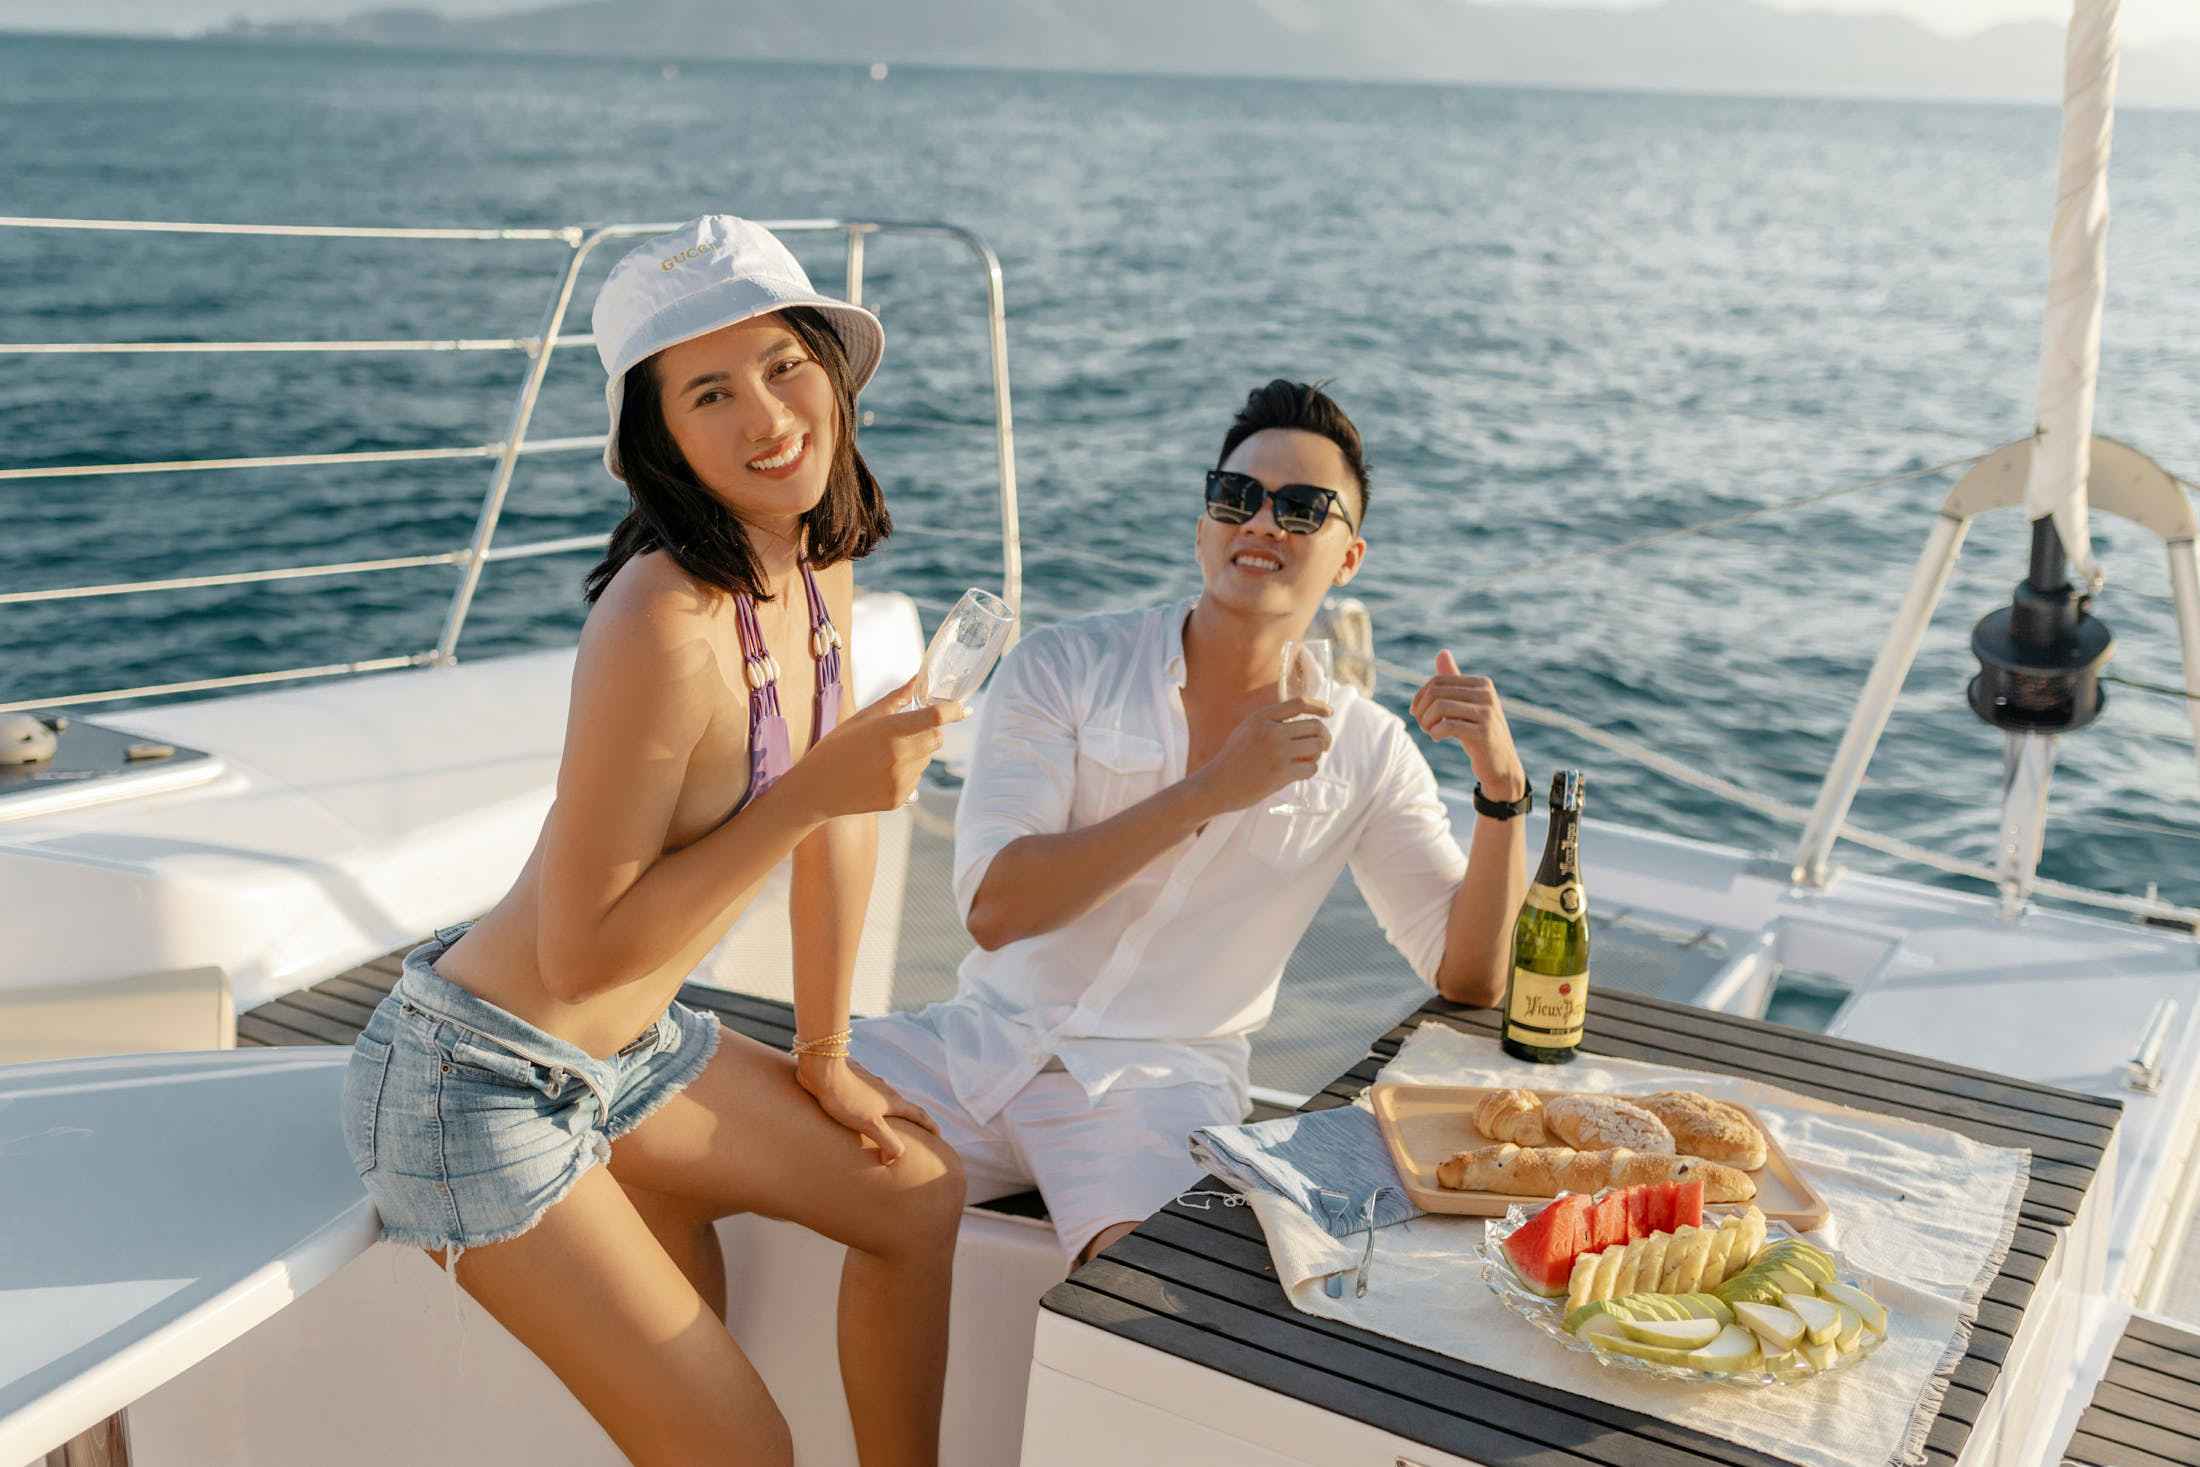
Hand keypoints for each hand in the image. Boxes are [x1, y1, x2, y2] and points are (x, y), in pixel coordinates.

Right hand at [789, 673, 967, 819]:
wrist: (816, 789)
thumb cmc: (837, 747)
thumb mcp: (863, 717)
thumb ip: (896, 699)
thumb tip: (918, 678)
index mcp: (890, 730)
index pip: (935, 717)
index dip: (953, 711)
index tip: (962, 708)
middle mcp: (900, 756)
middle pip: (937, 739)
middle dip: (929, 731)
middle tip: (905, 732)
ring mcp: (900, 780)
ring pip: (927, 760)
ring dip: (916, 753)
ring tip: (883, 756)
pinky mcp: (899, 799)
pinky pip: (916, 780)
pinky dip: (906, 773)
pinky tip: (880, 772)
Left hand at [795, 1054, 939, 1163]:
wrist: (822, 1068)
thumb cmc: (846, 1097)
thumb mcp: (870, 1124)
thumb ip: (888, 1142)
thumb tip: (893, 1159)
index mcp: (892, 1101)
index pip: (918, 1115)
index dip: (930, 1126)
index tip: (938, 1136)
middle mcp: (884, 1090)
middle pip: (903, 1106)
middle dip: (910, 1120)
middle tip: (913, 1133)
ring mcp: (868, 1083)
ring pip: (884, 1100)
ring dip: (888, 1113)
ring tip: (883, 1125)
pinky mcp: (852, 1081)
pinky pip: (867, 1096)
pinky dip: (869, 1106)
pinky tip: (857, 1110)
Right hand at [1190, 697, 1333, 813]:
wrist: (1217, 785)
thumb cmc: (1234, 759)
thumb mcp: (1247, 729)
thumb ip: (1270, 721)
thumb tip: (1305, 719)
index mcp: (1261, 717)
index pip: (1299, 704)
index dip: (1318, 705)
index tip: (1329, 712)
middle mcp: (1271, 731)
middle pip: (1315, 726)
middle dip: (1324, 737)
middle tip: (1323, 746)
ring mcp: (1277, 752)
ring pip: (1316, 747)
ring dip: (1317, 755)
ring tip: (1305, 761)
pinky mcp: (1281, 773)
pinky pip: (1311, 768)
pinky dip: (1309, 770)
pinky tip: (1298, 773)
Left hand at [1411, 650, 1524, 801]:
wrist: (1500, 765)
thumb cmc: (1479, 733)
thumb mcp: (1466, 705)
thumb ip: (1454, 680)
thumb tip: (1442, 652)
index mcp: (1482, 684)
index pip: (1438, 681)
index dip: (1420, 697)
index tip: (1417, 713)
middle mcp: (1487, 694)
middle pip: (1436, 692)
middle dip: (1422, 710)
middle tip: (1423, 725)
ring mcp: (1487, 713)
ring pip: (1440, 707)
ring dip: (1426, 722)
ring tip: (1429, 731)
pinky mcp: (1483, 732)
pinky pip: (1447, 726)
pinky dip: (1435, 732)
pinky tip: (1437, 738)